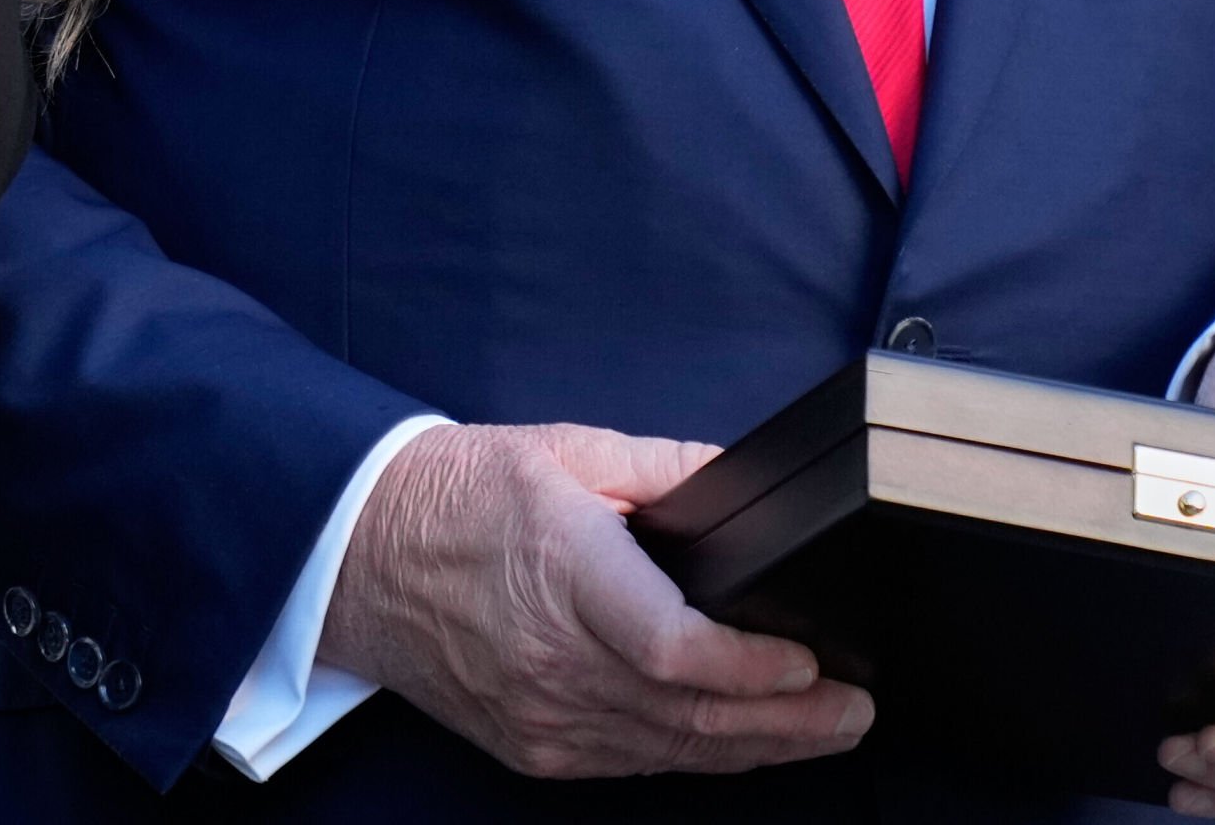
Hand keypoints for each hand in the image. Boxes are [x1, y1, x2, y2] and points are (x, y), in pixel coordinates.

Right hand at [316, 423, 873, 780]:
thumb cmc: (456, 495)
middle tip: (857, 710)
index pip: (674, 649)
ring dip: (758, 748)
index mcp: (563, 570)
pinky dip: (696, 756)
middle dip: (790, 720)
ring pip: (672, 750)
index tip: (810, 660)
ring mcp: (541, 715)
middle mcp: (553, 658)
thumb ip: (666, 468)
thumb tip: (742, 482)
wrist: (357, 555)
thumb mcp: (564, 450)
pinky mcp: (532, 747)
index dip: (753, 668)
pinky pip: (633, 764)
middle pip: (692, 714)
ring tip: (826, 731)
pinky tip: (742, 744)